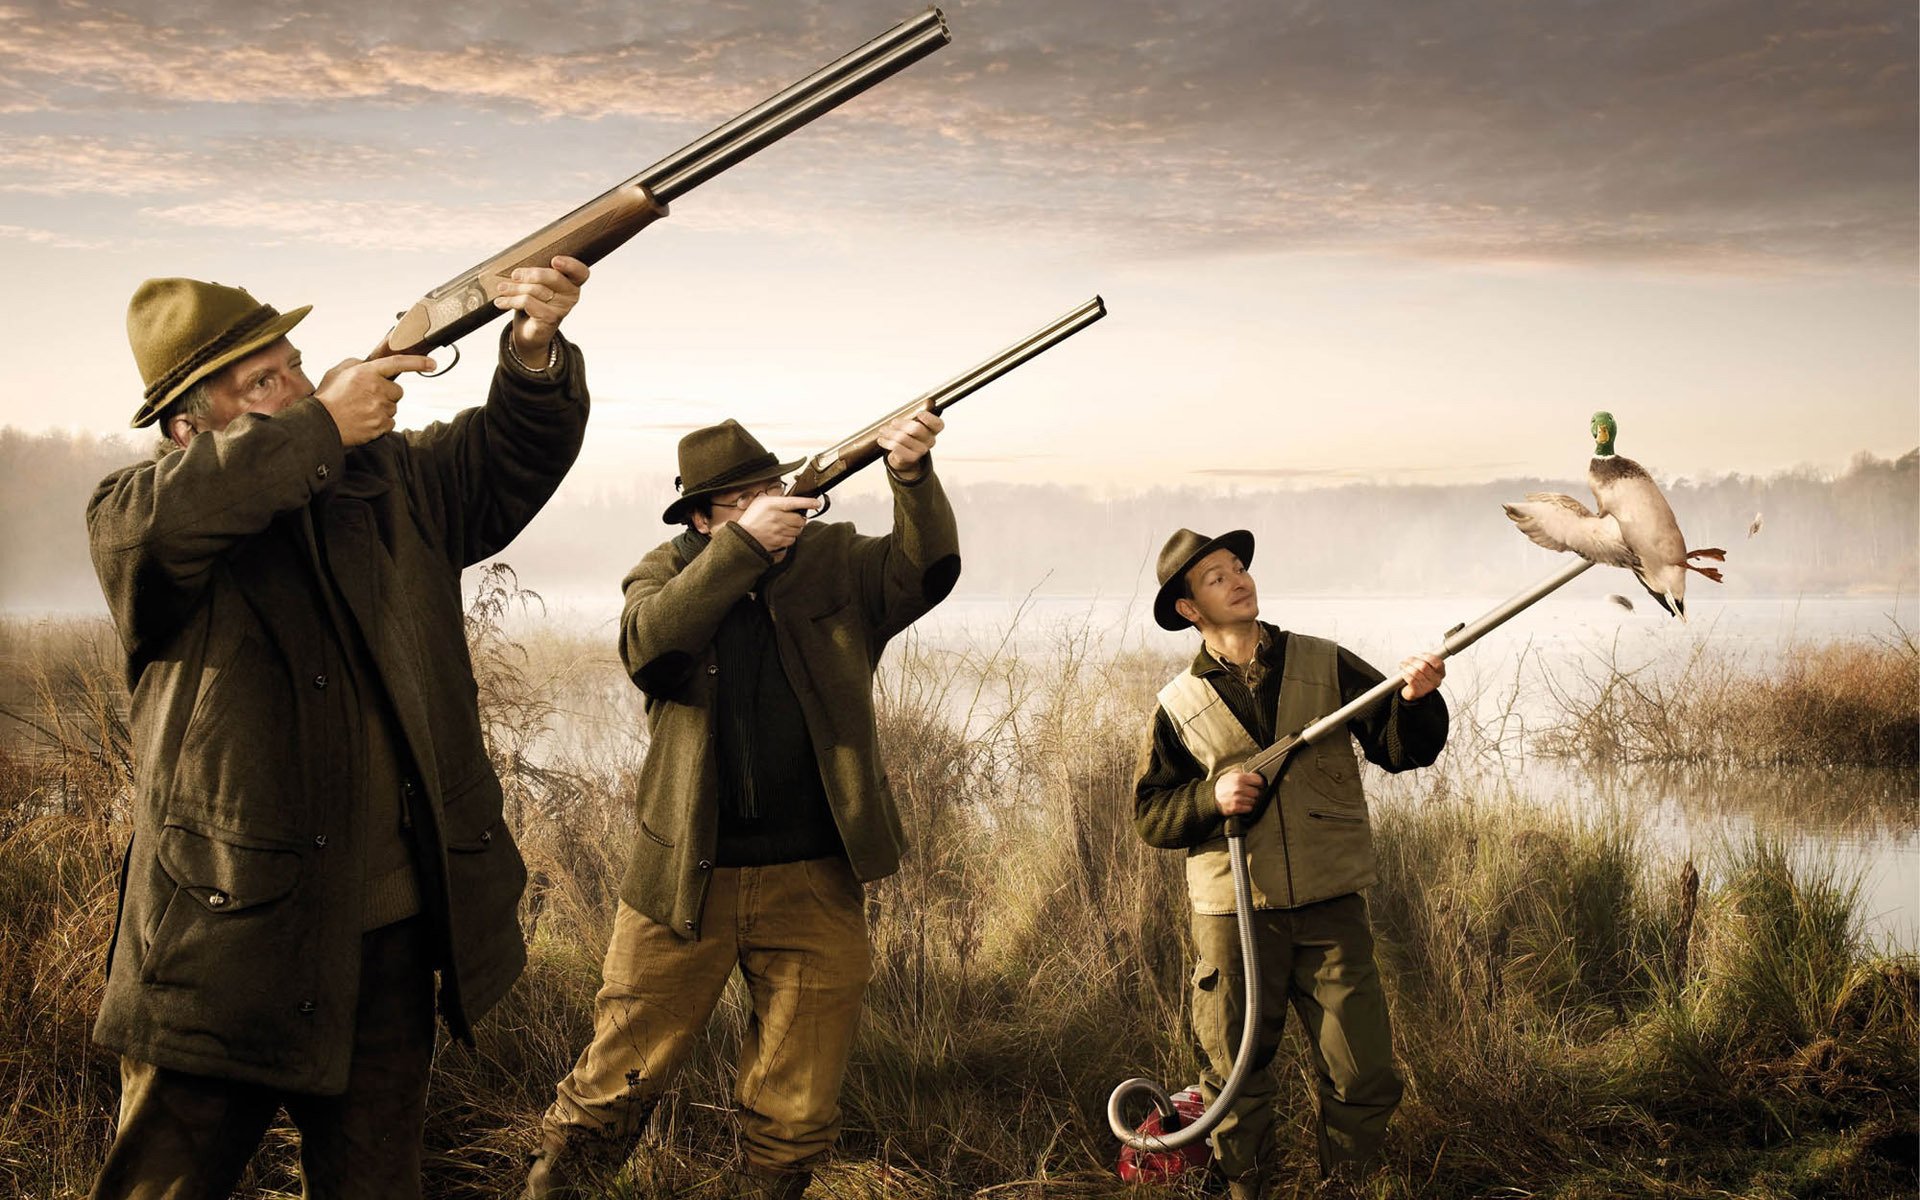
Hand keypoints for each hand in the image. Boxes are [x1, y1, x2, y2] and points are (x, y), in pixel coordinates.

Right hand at [314, 355, 435, 447]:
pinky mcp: (381, 425)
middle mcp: (376, 388)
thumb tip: (370, 364)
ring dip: (382, 409)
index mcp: (366, 372)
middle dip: (387, 394)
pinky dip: (380, 423)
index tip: (432, 363)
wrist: (320, 425)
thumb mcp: (337, 372)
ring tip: (361, 411)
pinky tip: (364, 420)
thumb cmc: (327, 398)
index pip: (398, 363)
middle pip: (397, 391)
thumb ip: (357, 364)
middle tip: (366, 398)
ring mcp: (380, 408)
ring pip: (393, 407)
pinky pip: (390, 422)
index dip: (418, 362)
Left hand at [496, 255, 589, 366]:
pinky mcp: (549, 319)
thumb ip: (535, 273)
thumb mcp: (536, 284)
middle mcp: (571, 296)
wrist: (530, 331)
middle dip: (530, 274)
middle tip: (514, 275)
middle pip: (553, 277)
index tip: (554, 260)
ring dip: (514, 288)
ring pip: (536, 290)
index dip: (570, 265)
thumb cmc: (534, 302)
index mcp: (572, 282)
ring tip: (502, 289)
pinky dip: (511, 301)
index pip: (580, 272)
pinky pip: (528, 303)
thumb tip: (517, 268)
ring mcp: (562, 309)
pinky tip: (501, 302)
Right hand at [735, 494, 821, 555]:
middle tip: (793, 519)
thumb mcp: (761, 502)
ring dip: (795, 529)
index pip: (794, 502)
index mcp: (772, 505)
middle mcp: (777, 517)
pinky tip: (782, 534)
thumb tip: (790, 499)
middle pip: (800, 519)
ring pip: (798, 530)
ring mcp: (778, 530)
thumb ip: (775, 499)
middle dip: (799, 519)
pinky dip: (790, 537)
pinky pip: (792, 540)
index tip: (816, 503)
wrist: (742, 536)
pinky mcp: (779, 541)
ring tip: (785, 526)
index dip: (808, 502)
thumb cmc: (751, 519)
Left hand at [878, 409, 942, 478]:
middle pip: (917, 429)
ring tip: (883, 431)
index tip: (919, 413)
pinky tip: (881, 440)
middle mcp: (930, 441)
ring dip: (890, 433)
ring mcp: (921, 450)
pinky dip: (886, 442)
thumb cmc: (908, 436)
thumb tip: (907, 409)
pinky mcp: (911, 458)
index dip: (929, 418)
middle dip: (901, 424)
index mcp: (933, 431)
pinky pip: (897, 447)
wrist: (904, 456)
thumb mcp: (912, 425)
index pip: (938, 424)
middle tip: (893, 422)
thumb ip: (912, 416)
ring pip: (903, 438)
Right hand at [1213, 770, 1263, 817]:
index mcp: (1239, 777)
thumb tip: (1255, 773)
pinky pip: (1249, 808)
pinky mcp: (1236, 808)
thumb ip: (1243, 772)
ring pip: (1254, 801)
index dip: (1259, 783)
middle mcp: (1239, 788)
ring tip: (1244, 798)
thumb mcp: (1231, 773)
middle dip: (1254, 792)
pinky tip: (1242, 803)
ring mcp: (1238, 798)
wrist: (1211, 796)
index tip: (1257, 784)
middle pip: (1257, 792)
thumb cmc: (1222, 785)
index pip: (1259, 780)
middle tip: (1249, 792)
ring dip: (1251, 800)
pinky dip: (1247, 807)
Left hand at [1399, 652, 1445, 700]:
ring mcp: (1428, 687)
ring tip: (1403, 665)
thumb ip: (1425, 659)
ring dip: (1407, 667)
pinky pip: (1411, 680)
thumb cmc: (1419, 676)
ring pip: (1416, 672)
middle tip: (1408, 660)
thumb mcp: (1426, 666)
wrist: (1412, 691)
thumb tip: (1418, 655)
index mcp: (1440, 672)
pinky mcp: (1418, 692)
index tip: (1419, 656)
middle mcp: (1436, 680)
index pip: (1437, 662)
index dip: (1426, 657)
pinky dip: (1405, 674)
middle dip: (1413, 661)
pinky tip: (1403, 673)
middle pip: (1424, 666)